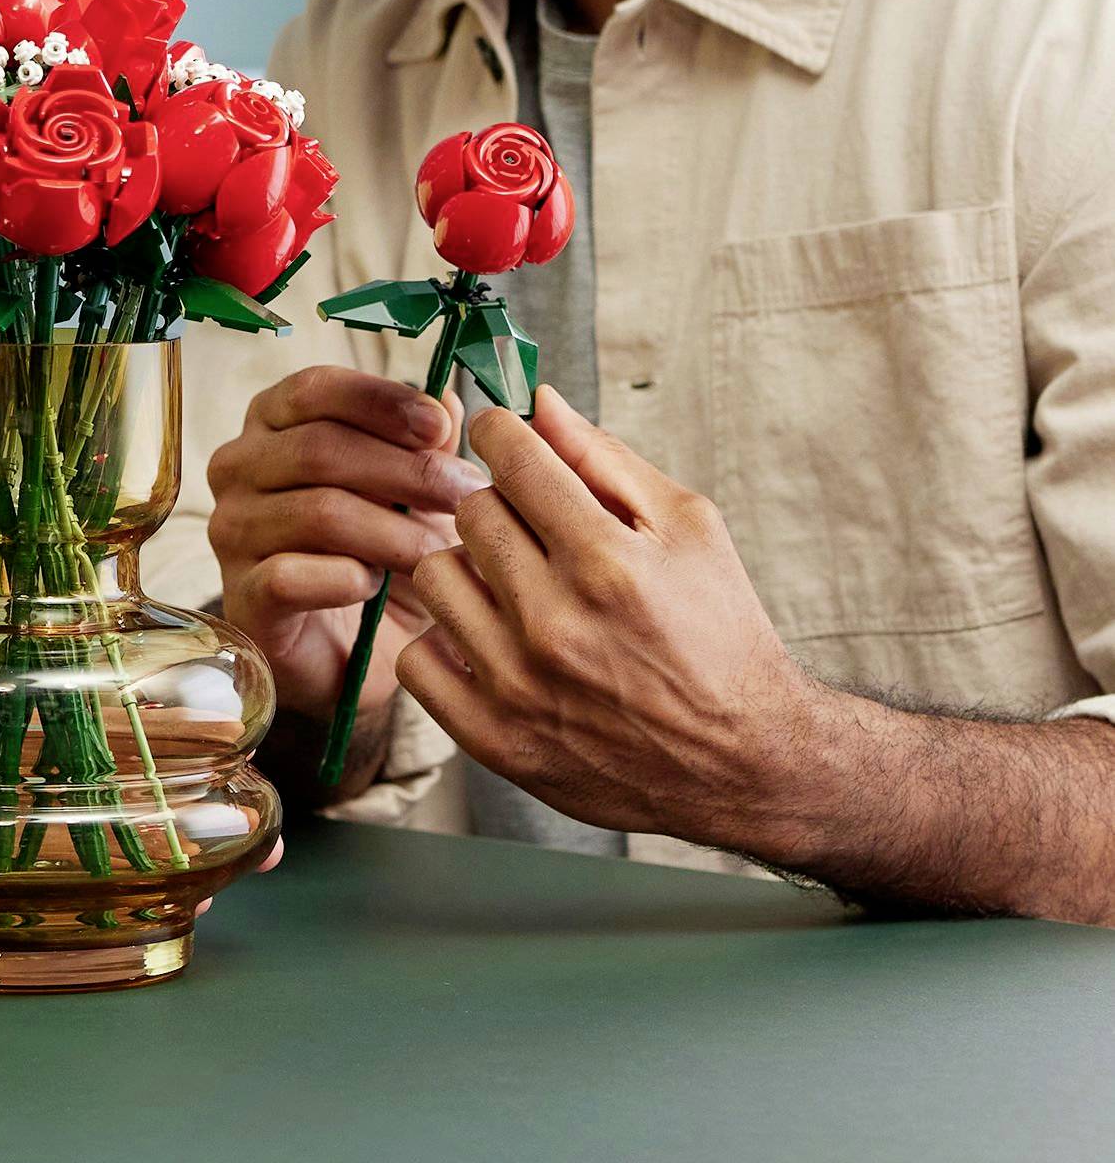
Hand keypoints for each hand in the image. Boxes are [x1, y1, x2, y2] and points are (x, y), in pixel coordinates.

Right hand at [206, 365, 480, 728]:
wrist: (349, 653)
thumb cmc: (376, 554)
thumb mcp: (412, 494)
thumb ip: (425, 445)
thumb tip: (450, 402)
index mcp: (272, 424)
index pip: (315, 389)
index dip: (380, 401)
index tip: (440, 427)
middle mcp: (239, 468)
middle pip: (319, 448)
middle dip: (407, 470)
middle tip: (467, 496)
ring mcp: (232, 531)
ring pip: (317, 511)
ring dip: (393, 532)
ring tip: (438, 554)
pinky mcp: (241, 595)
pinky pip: (292, 576)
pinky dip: (345, 579)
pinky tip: (374, 587)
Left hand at [396, 387, 820, 845]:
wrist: (746, 761)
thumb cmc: (721, 632)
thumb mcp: (689, 528)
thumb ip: (604, 459)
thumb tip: (536, 401)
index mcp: (606, 561)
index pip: (509, 456)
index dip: (504, 435)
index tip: (511, 444)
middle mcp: (554, 622)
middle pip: (469, 510)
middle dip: (498, 505)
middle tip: (532, 530)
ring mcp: (518, 686)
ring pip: (434, 576)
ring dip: (468, 572)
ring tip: (512, 588)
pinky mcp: (494, 740)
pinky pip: (416, 658)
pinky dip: (446, 644)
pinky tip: (491, 642)